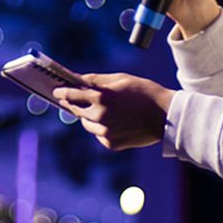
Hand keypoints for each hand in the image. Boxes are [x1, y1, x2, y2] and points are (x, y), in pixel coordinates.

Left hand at [54, 73, 175, 150]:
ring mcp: (105, 132)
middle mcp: (100, 116)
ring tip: (99, 110)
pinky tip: (114, 121)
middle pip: (76, 111)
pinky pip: (98, 134)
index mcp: (101, 97)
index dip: (62, 92)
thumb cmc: (144, 92)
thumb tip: (78, 79)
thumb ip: (97, 80)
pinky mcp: (111, 143)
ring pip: (86, 124)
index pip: (71, 94)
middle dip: (73, 104)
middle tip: (70, 100)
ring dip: (88, 117)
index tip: (56, 91)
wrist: (166, 116)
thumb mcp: (120, 79)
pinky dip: (101, 128)